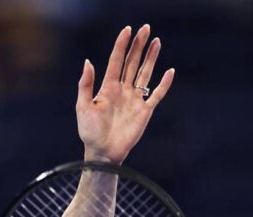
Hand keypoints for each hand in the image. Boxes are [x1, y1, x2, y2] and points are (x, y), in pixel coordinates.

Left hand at [76, 24, 174, 163]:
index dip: (121, 45)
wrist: (102, 152)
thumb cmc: (89, 132)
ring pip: (145, 73)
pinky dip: (163, 84)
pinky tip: (170, 71)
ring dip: (150, 58)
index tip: (127, 30)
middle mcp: (122, 90)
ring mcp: (134, 99)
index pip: (116, 61)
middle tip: (145, 28)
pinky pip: (156, 94)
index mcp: (107, 87)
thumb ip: (86, 85)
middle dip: (138, 46)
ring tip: (156, 41)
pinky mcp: (144, 111)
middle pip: (132, 63)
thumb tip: (88, 62)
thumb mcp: (83, 107)